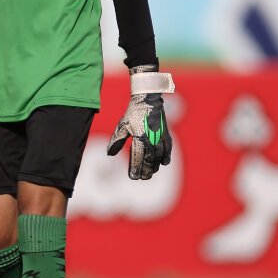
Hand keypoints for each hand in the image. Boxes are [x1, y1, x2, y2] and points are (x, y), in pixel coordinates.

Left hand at [107, 65, 173, 179]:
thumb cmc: (133, 112)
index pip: (137, 159)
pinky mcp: (166, 135)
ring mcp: (161, 138)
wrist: (148, 99)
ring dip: (155, 166)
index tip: (133, 177)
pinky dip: (166, 157)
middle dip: (146, 171)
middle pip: (149, 162)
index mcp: (140, 139)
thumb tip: (110, 154)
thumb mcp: (122, 126)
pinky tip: (164, 163)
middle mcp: (152, 141)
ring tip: (150, 172)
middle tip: (142, 177)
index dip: (135, 169)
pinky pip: (168, 150)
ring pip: (159, 158)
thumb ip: (116, 141)